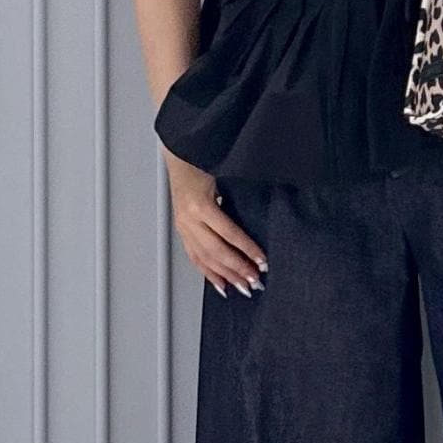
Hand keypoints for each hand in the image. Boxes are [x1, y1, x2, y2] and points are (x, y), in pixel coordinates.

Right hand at [167, 161, 268, 298]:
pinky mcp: (182, 231)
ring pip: (205, 258)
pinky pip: (195, 257)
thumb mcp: (222, 177)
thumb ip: (237, 201)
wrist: (180, 154)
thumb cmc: (204, 162)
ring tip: (243, 287)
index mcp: (201, 204)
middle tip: (255, 281)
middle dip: (237, 268)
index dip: (246, 249)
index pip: (229, 233)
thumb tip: (260, 222)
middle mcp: (190, 219)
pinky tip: (221, 284)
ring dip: (225, 275)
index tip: (262, 261)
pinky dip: (208, 273)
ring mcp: (183, 227)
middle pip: (216, 251)